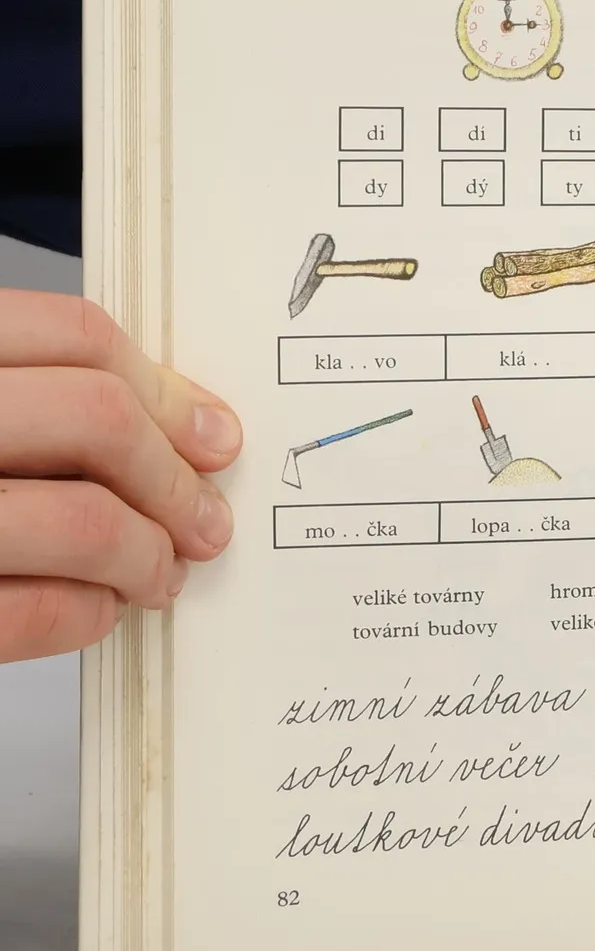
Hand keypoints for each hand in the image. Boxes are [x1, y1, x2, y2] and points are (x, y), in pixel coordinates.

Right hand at [0, 290, 241, 663]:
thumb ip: (35, 394)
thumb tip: (181, 423)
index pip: (74, 335)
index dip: (164, 388)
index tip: (210, 434)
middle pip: (94, 421)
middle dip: (171, 479)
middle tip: (203, 517)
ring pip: (80, 520)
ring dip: (145, 554)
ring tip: (158, 571)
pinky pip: (28, 613)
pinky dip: (86, 614)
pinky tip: (97, 609)